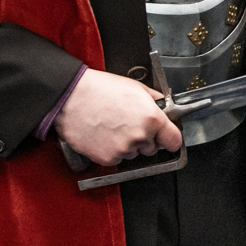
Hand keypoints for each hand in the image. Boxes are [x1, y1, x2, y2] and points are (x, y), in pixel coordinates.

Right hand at [53, 69, 181, 164]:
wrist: (70, 97)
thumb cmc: (99, 89)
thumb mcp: (135, 87)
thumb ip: (155, 100)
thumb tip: (164, 106)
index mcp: (152, 119)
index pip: (175, 141)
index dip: (170, 138)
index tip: (167, 137)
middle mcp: (140, 137)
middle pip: (152, 148)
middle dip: (145, 139)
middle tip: (129, 124)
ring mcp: (123, 150)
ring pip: (133, 153)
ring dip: (127, 144)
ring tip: (112, 125)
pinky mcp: (107, 158)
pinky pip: (117, 158)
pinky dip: (112, 149)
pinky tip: (104, 134)